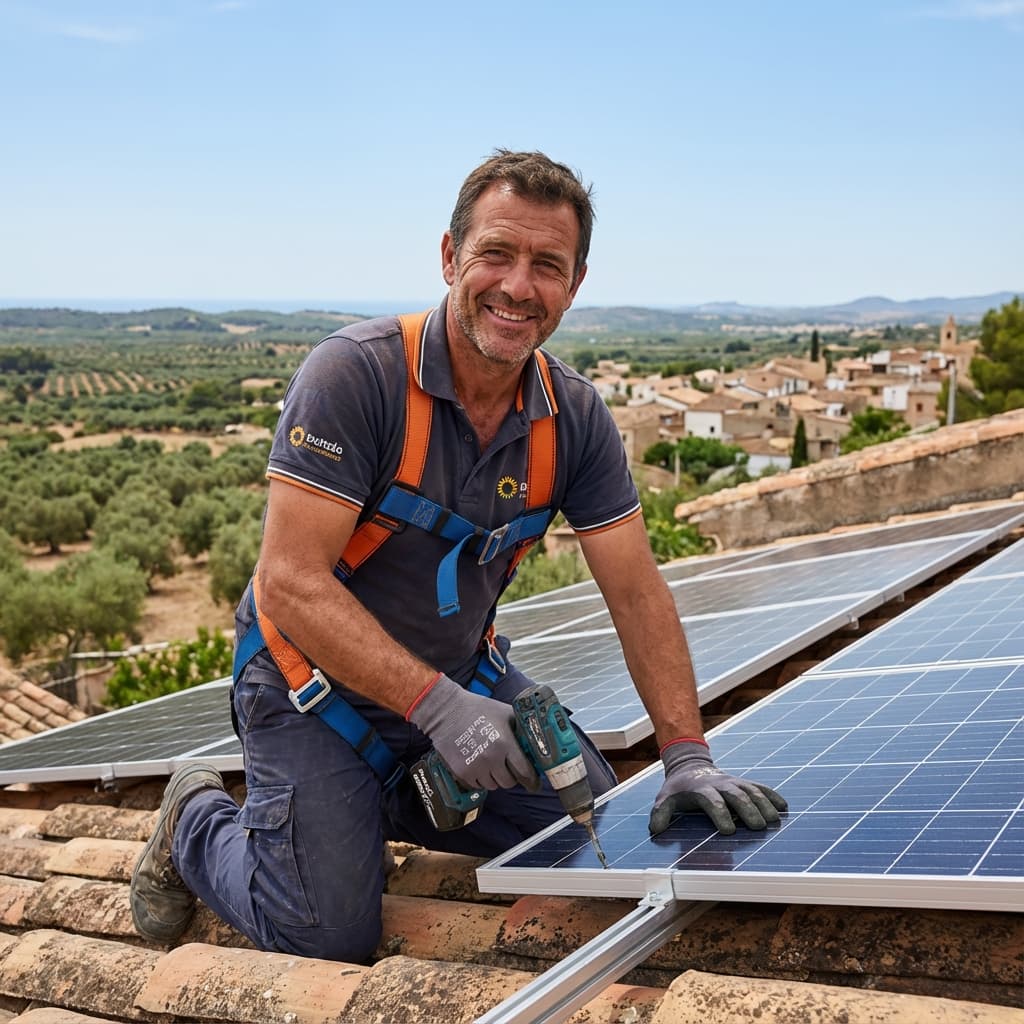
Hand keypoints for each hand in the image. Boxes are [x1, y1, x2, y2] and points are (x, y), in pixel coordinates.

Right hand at [407, 674, 539, 791]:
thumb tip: (536, 740)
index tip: (533, 783)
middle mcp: (491, 758)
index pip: (524, 771)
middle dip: (511, 775)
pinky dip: (480, 779)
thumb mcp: (505, 712)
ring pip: (493, 786)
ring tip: (490, 762)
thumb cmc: (477, 709)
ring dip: (495, 778)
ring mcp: (475, 767)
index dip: (531, 779)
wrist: (447, 711)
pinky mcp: (461, 772)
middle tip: (507, 766)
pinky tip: (478, 764)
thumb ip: (521, 727)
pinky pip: (477, 785)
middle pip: (509, 782)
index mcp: (505, 743)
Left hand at [648, 740, 786, 835]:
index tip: (728, 831)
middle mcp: (721, 784)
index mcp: (701, 789)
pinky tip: (784, 807)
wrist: (690, 765)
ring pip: (751, 790)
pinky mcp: (744, 783)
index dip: (720, 814)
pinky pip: (760, 787)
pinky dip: (772, 795)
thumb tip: (654, 831)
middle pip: (736, 795)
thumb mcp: (665, 798)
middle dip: (747, 810)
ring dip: (764, 804)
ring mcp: (734, 782)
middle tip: (758, 827)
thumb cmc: (678, 789)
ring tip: (774, 821)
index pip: (712, 801)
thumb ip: (660, 814)